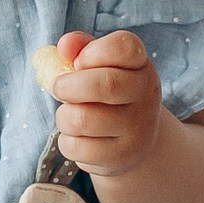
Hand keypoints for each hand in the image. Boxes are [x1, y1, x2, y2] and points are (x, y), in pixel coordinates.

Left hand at [47, 30, 169, 178]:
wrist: (136, 140)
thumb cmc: (109, 94)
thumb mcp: (101, 66)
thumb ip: (81, 49)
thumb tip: (64, 46)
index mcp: (141, 65)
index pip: (124, 47)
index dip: (92, 52)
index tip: (78, 60)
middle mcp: (145, 95)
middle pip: (104, 85)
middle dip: (68, 86)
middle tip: (58, 88)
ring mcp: (137, 128)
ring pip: (82, 119)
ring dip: (64, 117)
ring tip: (70, 116)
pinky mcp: (121, 156)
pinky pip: (77, 147)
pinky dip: (67, 141)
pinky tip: (78, 137)